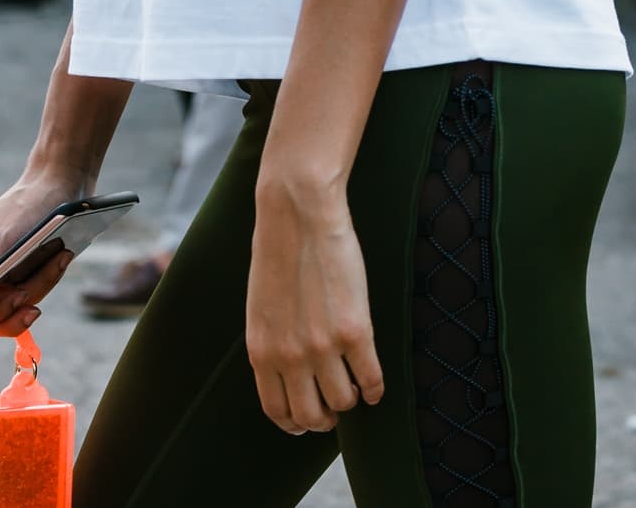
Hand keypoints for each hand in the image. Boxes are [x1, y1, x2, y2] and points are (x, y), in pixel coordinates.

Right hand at [0, 172, 83, 338]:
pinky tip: (61, 258)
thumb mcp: (2, 240)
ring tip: (59, 257)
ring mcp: (1, 274)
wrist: (61, 182)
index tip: (18, 298)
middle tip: (38, 288)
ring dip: (40, 285)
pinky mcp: (22, 274)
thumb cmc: (28, 204)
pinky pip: (32, 294)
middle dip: (18, 304)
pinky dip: (47, 279)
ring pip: (15, 307)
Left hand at [247, 178, 383, 435]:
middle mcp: (290, 357)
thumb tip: (288, 369)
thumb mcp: (261, 306)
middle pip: (311, 416)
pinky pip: (370, 378)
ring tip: (354, 387)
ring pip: (343, 401)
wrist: (298, 213)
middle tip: (333, 407)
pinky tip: (375, 384)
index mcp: (262, 351)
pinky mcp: (355, 330)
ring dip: (350, 399)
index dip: (295, 422)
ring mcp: (324, 346)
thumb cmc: (278, 250)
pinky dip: (375, 389)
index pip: (277, 410)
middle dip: (324, 418)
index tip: (306, 419)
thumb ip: (272, 341)